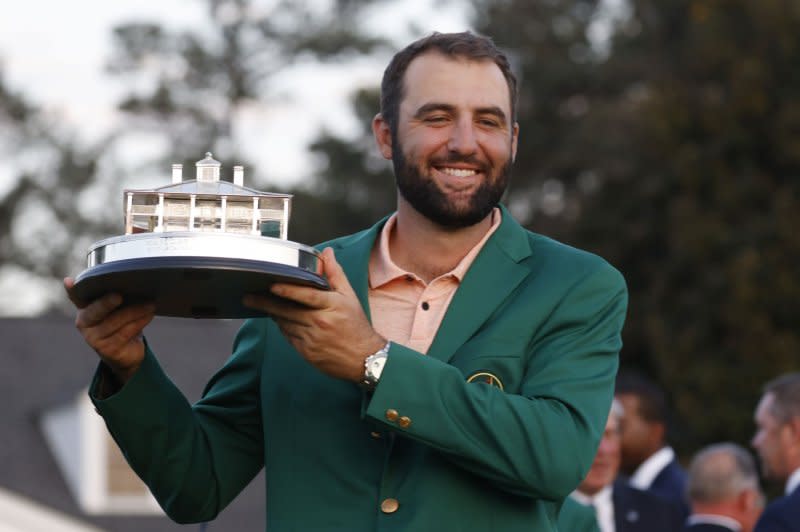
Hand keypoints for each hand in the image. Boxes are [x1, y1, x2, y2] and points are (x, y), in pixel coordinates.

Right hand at [64, 277, 155, 382]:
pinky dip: (140, 321)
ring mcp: (95, 338)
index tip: (69, 281)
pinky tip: (149, 315)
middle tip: (119, 295)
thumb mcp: (116, 309)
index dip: (71, 289)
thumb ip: (114, 295)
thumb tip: (130, 279)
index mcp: (84, 309)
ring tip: (150, 304)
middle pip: (96, 311)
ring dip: (135, 311)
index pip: (76, 297)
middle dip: (107, 303)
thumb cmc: (121, 323)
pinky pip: (126, 332)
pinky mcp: (109, 349)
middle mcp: (84, 324)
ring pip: (116, 321)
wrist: (125, 353)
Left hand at [243, 247, 384, 382]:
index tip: (272, 285)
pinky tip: (279, 320)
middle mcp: (321, 322)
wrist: (364, 358)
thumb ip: (335, 273)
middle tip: (248, 297)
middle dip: (266, 303)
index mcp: (332, 306)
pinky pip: (289, 337)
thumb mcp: (349, 296)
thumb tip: (327, 253)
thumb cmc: (356, 325)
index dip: (288, 290)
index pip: (306, 296)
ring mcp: (313, 339)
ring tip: (261, 305)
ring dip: (274, 314)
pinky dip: (283, 328)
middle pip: (288, 311)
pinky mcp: (307, 353)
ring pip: (285, 324)